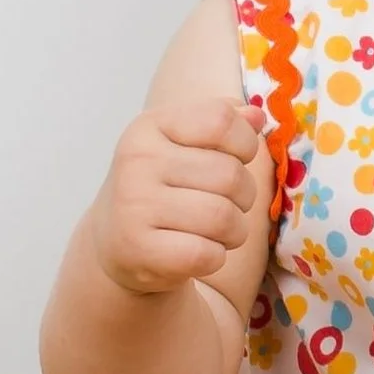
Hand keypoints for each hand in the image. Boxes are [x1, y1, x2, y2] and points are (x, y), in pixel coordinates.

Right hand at [89, 100, 263, 297]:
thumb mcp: (183, 143)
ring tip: (219, 231)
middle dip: (245, 196)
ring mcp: (134, 205)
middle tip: (229, 205)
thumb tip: (256, 116)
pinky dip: (215, 257)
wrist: (117, 242)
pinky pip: (207, 254)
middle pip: (230, 175)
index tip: (237, 159)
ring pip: (224, 218)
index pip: (220, 121)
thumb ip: (222, 123)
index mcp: (150, 126)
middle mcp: (137, 160)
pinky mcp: (139, 249)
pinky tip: (200, 251)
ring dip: (235, 231)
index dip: (245, 143)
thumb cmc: (161, 186)